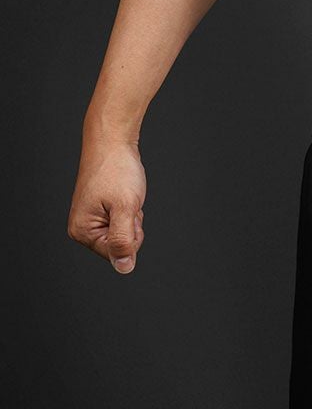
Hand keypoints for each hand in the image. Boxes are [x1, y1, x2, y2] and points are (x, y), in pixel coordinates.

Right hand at [67, 138, 146, 273]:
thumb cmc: (116, 169)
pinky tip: (124, 193)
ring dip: (132, 214)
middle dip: (132, 224)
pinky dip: (130, 207)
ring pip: (124, 231)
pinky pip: (123, 219)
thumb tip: (124, 268)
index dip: (131, 233)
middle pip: (120, 244)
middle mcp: (83, 228)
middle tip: (127, 201)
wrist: (113, 141)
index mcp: (82, 231)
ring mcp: (91, 218)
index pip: (116, 253)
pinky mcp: (101, 209)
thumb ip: (123, 239)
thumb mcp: (125, 207)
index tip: (127, 210)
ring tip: (124, 195)